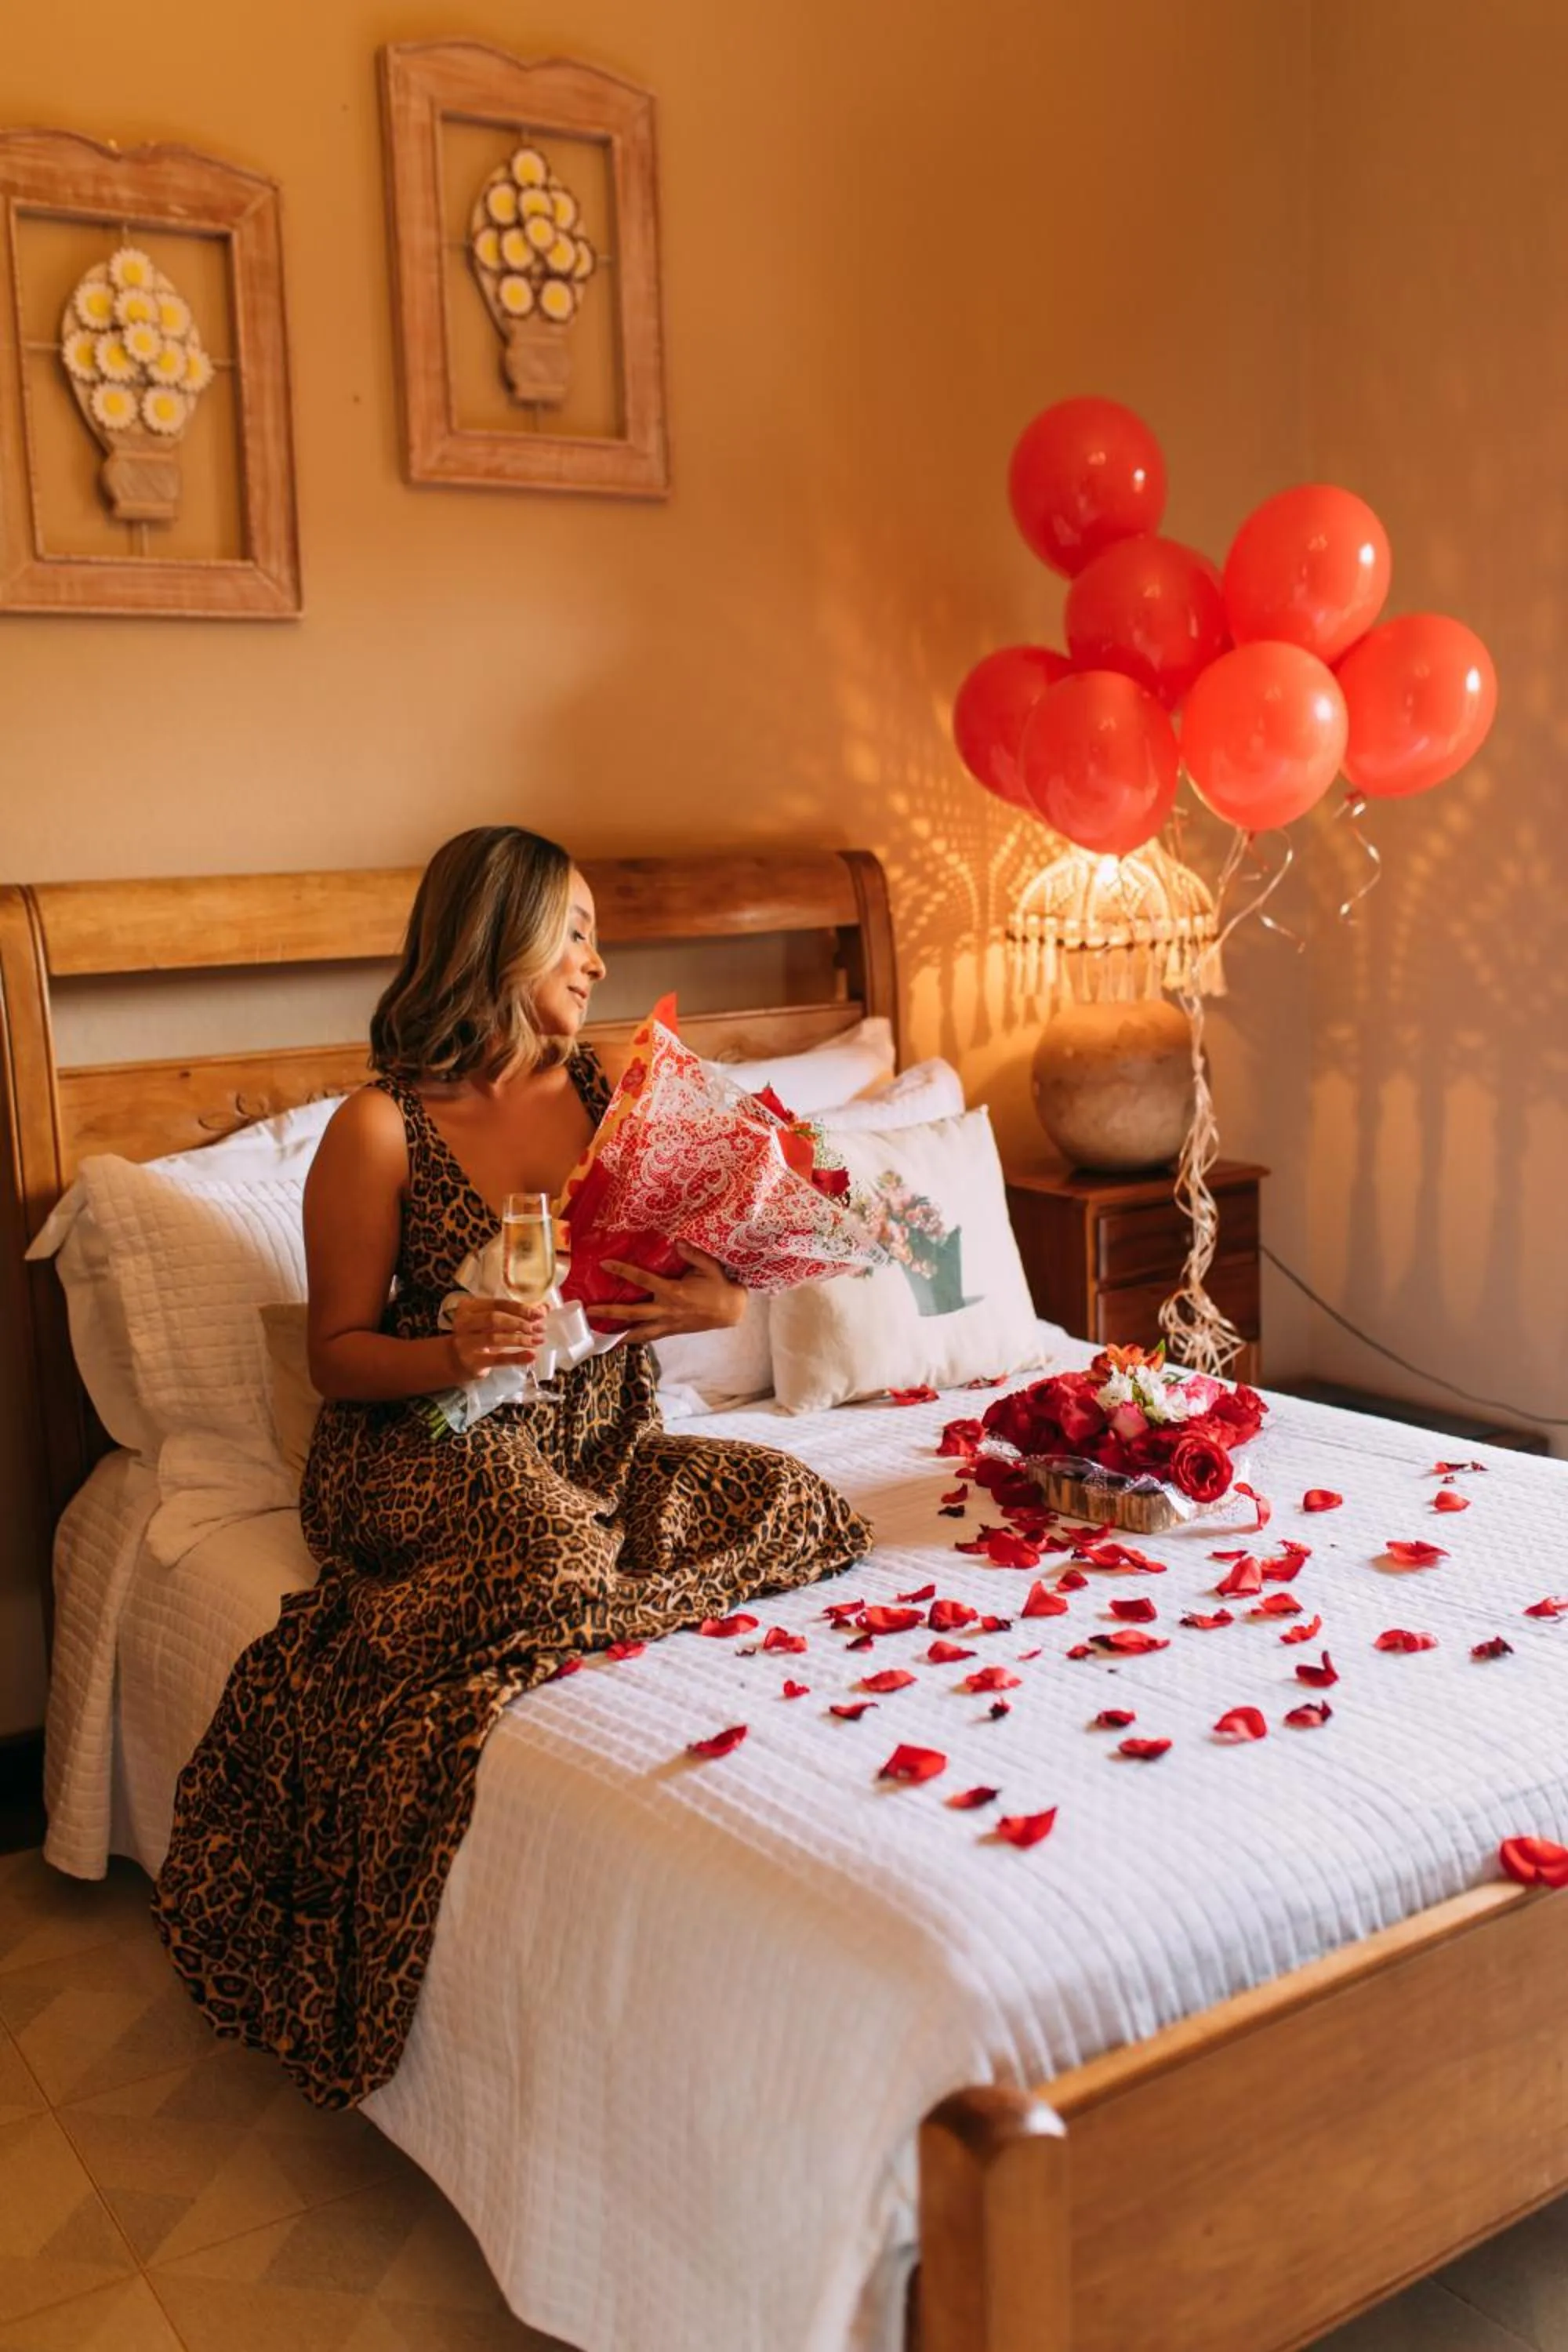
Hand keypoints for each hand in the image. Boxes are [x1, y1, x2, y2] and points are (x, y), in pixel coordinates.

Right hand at [446, 1295, 548, 1379]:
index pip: (498, 1303)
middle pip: (494, 1319)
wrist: (454, 1359)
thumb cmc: (478, 1335)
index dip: (520, 1308)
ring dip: (520, 1339)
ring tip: (538, 1341)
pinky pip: (497, 1359)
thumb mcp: (493, 1322)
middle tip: (540, 1328)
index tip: (540, 1314)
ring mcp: (465, 1343)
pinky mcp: (471, 1362)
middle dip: (520, 1323)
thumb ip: (517, 1314)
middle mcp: (464, 1322)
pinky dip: (516, 1357)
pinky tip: (531, 1356)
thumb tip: (545, 1308)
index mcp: (469, 1306)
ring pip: (495, 1338)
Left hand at [594, 1244, 746, 1341]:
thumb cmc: (720, 1286)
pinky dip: (635, 1339)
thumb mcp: (710, 1266)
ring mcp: (668, 1324)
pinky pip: (650, 1337)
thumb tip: (677, 1241)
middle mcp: (667, 1310)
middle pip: (632, 1313)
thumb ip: (693, 1254)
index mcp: (673, 1291)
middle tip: (590, 1311)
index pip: (642, 1279)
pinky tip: (623, 1340)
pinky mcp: (672, 1331)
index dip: (623, 1271)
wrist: (731, 1311)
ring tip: (600, 1337)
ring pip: (639, 1332)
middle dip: (610, 1312)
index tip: (605, 1264)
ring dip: (619, 1334)